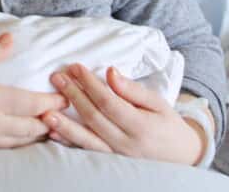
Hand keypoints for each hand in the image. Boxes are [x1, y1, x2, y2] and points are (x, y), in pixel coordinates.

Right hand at [0, 33, 68, 151]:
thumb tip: (11, 39)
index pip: (32, 104)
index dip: (52, 102)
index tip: (66, 97)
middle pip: (32, 127)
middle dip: (50, 121)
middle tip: (63, 112)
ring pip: (21, 140)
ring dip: (38, 133)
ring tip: (49, 125)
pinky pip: (6, 146)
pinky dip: (20, 141)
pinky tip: (22, 135)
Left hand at [43, 64, 205, 165]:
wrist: (181, 157)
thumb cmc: (168, 124)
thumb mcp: (157, 103)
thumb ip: (132, 90)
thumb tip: (110, 72)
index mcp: (139, 126)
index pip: (108, 101)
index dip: (90, 84)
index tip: (75, 67)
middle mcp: (126, 143)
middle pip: (94, 117)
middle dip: (73, 95)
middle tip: (56, 77)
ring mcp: (116, 155)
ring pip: (86, 139)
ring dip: (64, 125)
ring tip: (46, 110)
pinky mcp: (109, 162)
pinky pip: (86, 152)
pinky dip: (69, 142)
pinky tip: (53, 133)